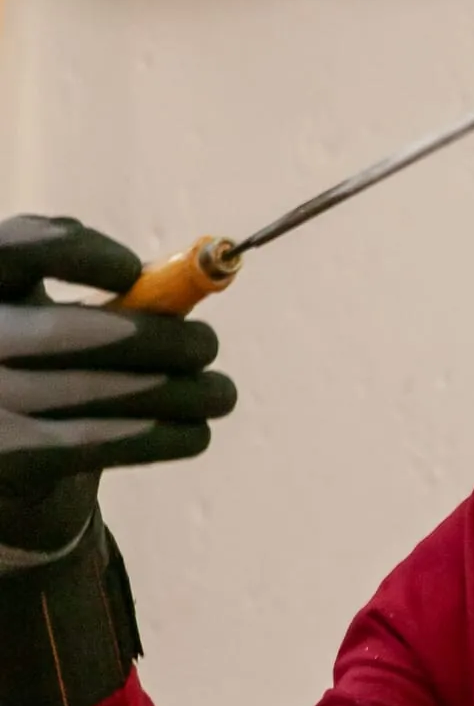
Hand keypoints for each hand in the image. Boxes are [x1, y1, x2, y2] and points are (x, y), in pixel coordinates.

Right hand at [0, 216, 235, 564]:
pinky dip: (156, 437)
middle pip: (63, 331)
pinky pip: (93, 443)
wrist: (9, 449)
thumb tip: (189, 281)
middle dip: (152, 338)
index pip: (14, 248)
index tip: (133, 269)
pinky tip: (195, 433)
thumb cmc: (50, 360)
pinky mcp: (8, 457)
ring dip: (173, 393)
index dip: (73, 252)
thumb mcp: (57, 310)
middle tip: (208, 343)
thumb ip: (108, 293)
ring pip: (91, 393)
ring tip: (221, 394)